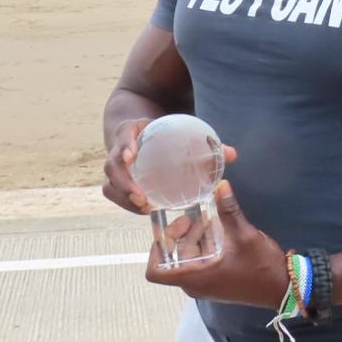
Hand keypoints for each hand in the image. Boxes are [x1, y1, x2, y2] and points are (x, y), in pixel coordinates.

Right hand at [101, 118, 239, 214]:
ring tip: (144, 208)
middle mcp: (119, 149)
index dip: (124, 145)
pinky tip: (145, 210)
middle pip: (111, 166)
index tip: (131, 155)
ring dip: (124, 198)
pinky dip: (127, 204)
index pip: (123, 134)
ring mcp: (116, 167)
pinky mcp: (117, 182)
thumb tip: (232, 154)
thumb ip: (204, 142)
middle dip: (123, 183)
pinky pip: (115, 195)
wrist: (136, 131)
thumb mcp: (176, 130)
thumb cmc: (161, 132)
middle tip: (141, 197)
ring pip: (109, 185)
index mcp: (131, 130)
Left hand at [145, 180, 288, 307]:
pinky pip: (200, 261)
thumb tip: (220, 183)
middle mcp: (195, 284)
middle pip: (172, 258)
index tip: (168, 228)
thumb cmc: (261, 266)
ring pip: (188, 258)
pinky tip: (218, 227)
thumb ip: (228, 210)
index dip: (155, 249)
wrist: (283, 287)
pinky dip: (204, 244)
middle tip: (195, 214)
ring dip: (195, 236)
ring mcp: (205, 284)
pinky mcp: (215, 280)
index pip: (155, 272)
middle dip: (181, 234)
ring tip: (210, 216)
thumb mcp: (244, 235)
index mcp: (194, 277)